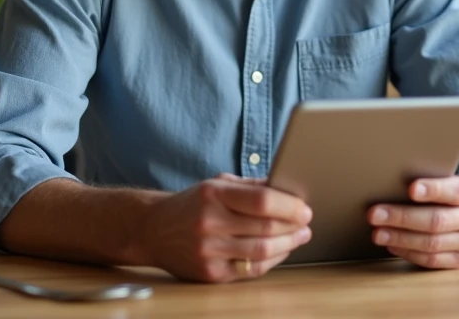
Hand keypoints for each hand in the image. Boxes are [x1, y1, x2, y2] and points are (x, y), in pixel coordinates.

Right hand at [144, 173, 311, 282]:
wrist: (152, 230)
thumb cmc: (192, 204)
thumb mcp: (216, 184)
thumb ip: (251, 186)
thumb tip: (288, 189)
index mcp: (213, 194)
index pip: (262, 201)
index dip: (289, 206)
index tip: (305, 208)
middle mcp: (209, 222)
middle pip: (265, 227)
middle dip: (293, 226)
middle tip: (306, 223)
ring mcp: (208, 251)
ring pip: (261, 251)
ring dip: (288, 245)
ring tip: (299, 237)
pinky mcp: (209, 273)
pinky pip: (251, 270)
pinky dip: (272, 261)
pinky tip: (280, 251)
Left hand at [367, 176, 458, 269]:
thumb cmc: (454, 193)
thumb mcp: (453, 180)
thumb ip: (433, 180)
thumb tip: (393, 181)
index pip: (456, 191)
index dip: (433, 190)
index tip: (410, 188)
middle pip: (438, 220)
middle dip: (402, 217)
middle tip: (375, 214)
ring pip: (432, 243)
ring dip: (400, 238)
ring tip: (378, 233)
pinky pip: (432, 260)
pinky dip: (409, 253)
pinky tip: (392, 245)